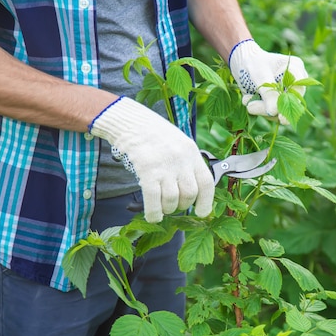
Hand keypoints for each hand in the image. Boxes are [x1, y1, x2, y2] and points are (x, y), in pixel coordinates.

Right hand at [89, 97, 214, 222]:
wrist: (129, 120)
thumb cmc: (152, 133)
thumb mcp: (177, 143)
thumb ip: (185, 163)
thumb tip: (190, 191)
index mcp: (191, 151)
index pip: (206, 182)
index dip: (206, 202)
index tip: (201, 212)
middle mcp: (181, 159)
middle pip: (189, 194)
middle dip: (182, 206)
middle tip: (172, 205)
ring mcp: (165, 165)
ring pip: (172, 199)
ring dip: (167, 209)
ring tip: (160, 208)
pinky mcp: (147, 170)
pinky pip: (154, 200)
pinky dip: (153, 212)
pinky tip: (152, 216)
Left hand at [229, 39, 307, 124]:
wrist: (241, 63)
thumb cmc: (252, 63)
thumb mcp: (259, 75)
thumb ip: (268, 93)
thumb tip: (274, 112)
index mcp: (296, 68)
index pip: (299, 89)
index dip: (290, 102)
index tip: (279, 116)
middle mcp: (296, 82)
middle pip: (291, 104)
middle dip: (269, 107)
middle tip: (250, 106)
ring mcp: (288, 93)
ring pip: (281, 111)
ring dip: (262, 109)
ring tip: (246, 99)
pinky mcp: (279, 102)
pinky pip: (273, 114)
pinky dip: (260, 110)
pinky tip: (249, 101)